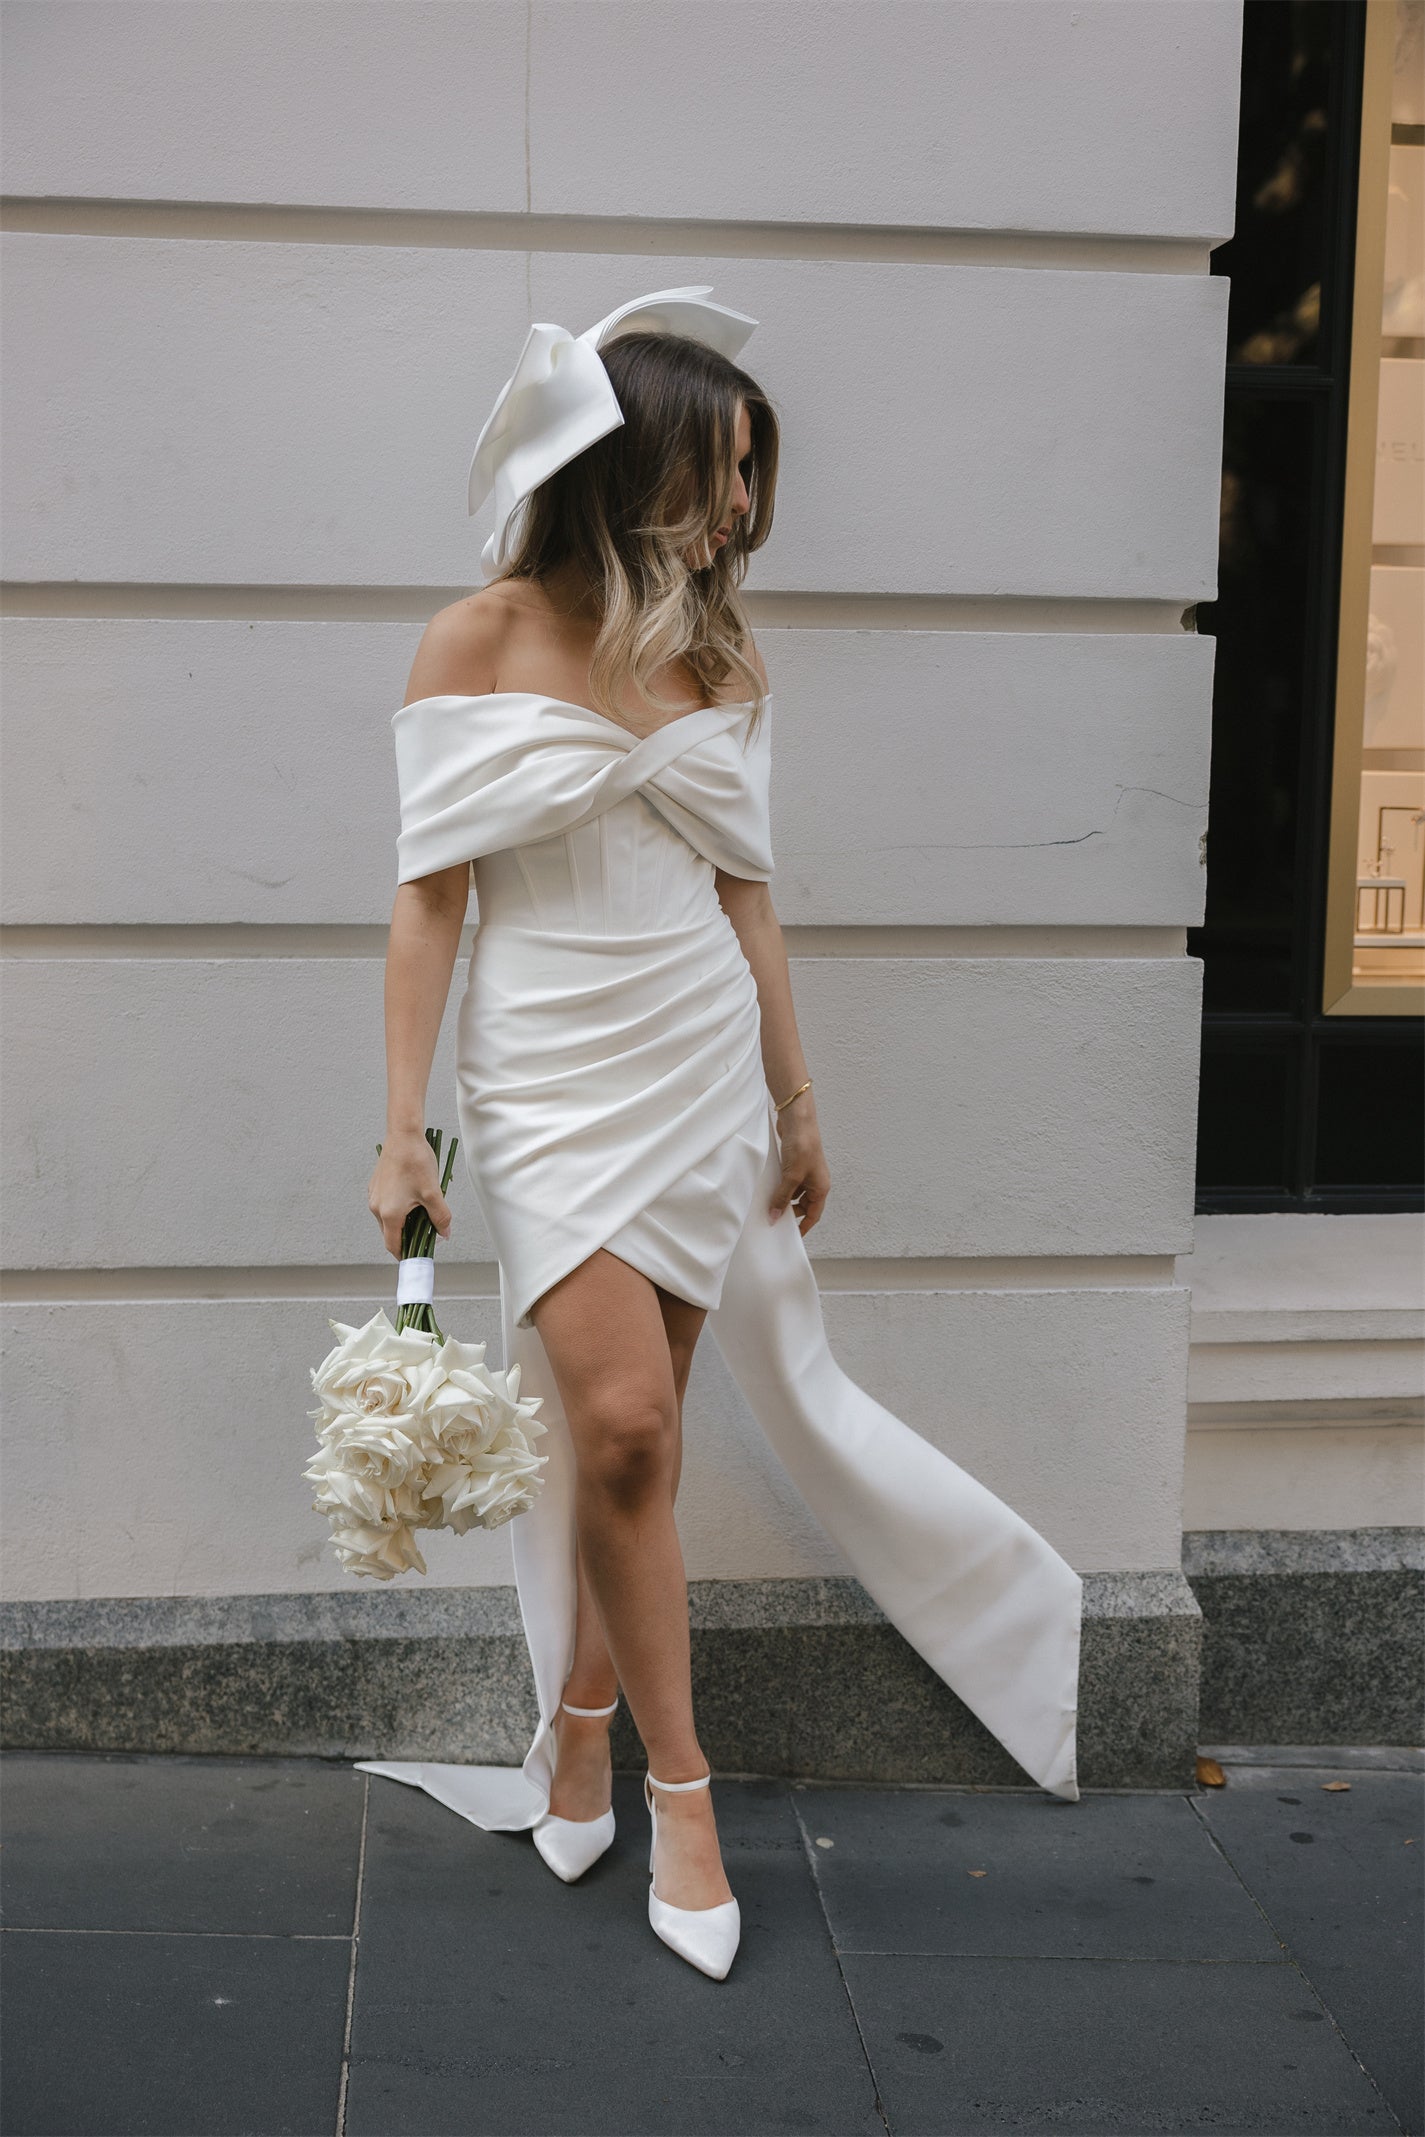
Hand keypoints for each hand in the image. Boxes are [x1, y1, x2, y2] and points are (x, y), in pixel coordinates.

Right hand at [368, 1128, 452, 1258]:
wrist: (403, 1135)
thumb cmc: (416, 1161)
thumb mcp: (434, 1193)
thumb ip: (440, 1217)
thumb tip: (444, 1233)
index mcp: (389, 1213)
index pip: (393, 1245)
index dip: (405, 1254)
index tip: (415, 1257)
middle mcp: (377, 1207)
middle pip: (390, 1233)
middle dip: (406, 1237)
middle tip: (424, 1235)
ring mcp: (374, 1195)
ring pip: (387, 1219)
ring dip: (403, 1222)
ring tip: (421, 1214)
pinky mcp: (376, 1186)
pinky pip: (385, 1205)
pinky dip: (397, 1209)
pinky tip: (412, 1199)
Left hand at [768, 1106, 830, 1233]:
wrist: (797, 1119)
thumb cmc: (802, 1146)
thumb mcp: (792, 1176)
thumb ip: (783, 1198)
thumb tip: (775, 1217)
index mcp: (821, 1187)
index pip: (813, 1214)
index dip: (803, 1227)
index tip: (791, 1237)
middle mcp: (815, 1182)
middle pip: (802, 1205)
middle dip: (789, 1212)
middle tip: (773, 1220)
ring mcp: (804, 1173)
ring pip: (793, 1194)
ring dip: (782, 1199)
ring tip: (767, 1206)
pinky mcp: (794, 1164)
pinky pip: (787, 1182)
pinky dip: (778, 1187)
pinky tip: (766, 1190)